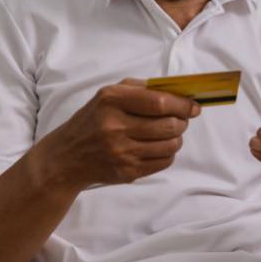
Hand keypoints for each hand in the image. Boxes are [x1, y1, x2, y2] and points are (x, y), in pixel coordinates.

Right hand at [41, 78, 200, 188]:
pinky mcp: (127, 172)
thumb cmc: (92, 120)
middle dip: (182, 121)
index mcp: (111, 101)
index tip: (194, 106)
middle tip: (181, 119)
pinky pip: (163, 162)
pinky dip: (168, 153)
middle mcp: (115, 127)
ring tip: (170, 133)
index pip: (159, 102)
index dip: (182, 104)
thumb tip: (176, 90)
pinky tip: (158, 147)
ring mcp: (121, 153)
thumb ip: (140, 88)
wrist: (66, 157)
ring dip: (177, 138)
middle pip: (169, 125)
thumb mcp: (107, 95)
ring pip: (170, 145)